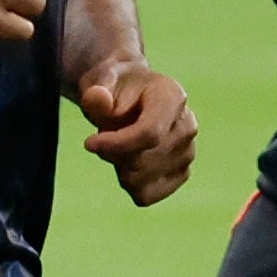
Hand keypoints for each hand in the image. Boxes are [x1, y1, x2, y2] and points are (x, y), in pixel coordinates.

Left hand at [74, 53, 195, 203]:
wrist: (129, 96)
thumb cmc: (114, 88)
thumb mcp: (100, 80)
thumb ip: (96, 90)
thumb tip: (96, 99)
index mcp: (172, 97)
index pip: (149, 133)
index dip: (115, 145)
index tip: (88, 143)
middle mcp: (186, 126)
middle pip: (141, 161)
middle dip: (111, 154)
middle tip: (103, 137)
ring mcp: (188, 152)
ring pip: (140, 181)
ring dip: (118, 167)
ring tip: (119, 145)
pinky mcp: (181, 173)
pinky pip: (146, 195)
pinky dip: (128, 184)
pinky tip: (126, 163)